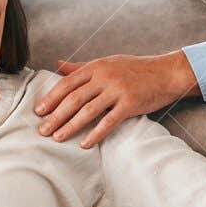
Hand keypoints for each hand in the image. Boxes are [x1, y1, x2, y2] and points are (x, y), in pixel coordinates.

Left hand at [34, 51, 199, 146]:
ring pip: (87, 111)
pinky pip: (108, 121)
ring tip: (57, 138)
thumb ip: (81, 67)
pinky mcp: (130, 104)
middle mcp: (104, 77)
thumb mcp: (107, 63)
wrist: (167, 72)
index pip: (67, 83)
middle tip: (42, 130)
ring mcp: (117, 90)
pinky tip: (84, 143)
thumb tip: (57, 65)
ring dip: (70, 126)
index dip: (51, 98)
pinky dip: (95, 133)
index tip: (38, 111)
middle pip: (73, 99)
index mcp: (96, 67)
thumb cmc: (135, 68)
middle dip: (55, 116)